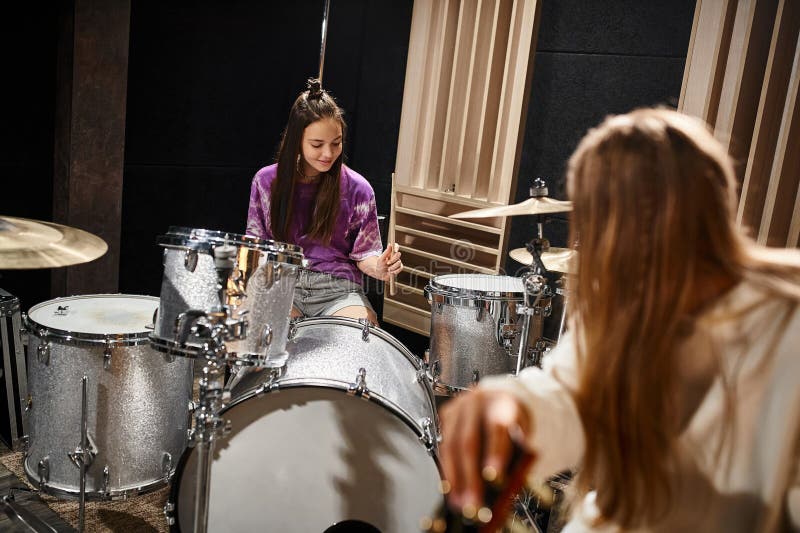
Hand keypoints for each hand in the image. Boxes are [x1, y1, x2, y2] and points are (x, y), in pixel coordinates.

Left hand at [376, 242, 401, 280]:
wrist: (380, 274)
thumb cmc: (380, 265)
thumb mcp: (381, 259)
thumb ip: (386, 252)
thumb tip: (390, 244)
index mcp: (390, 252)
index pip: (396, 246)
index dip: (396, 247)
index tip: (394, 250)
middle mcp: (395, 256)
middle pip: (398, 254)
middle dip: (393, 259)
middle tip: (388, 263)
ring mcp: (398, 262)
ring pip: (399, 262)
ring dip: (393, 266)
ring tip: (388, 269)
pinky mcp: (399, 268)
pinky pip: (400, 268)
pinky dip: (395, 271)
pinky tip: (391, 272)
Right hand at [439, 388, 531, 512]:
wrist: (508, 397)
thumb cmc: (518, 422)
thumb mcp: (526, 436)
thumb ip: (518, 458)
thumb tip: (504, 490)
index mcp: (503, 401)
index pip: (497, 427)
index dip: (495, 454)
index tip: (495, 479)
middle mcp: (478, 401)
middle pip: (468, 441)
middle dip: (469, 477)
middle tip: (473, 504)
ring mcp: (459, 406)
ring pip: (450, 445)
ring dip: (454, 478)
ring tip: (459, 503)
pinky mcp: (447, 415)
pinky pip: (444, 445)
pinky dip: (447, 470)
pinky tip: (451, 488)